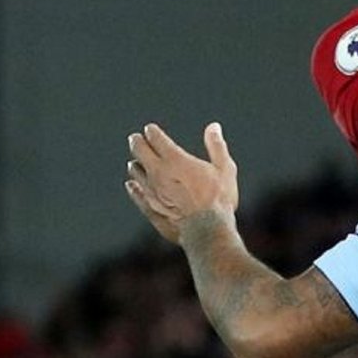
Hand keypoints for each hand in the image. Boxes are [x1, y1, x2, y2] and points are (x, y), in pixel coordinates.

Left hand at [125, 122, 238, 244]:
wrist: (206, 230)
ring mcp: (150, 191)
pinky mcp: (149, 208)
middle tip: (135, 138)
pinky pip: (136, 194)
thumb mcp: (225, 168)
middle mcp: (157, 173)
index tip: (150, 129)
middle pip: (139, 151)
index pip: (155, 138)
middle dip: (137, 142)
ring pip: (135, 172)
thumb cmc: (218, 198)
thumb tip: (213, 127)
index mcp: (175, 159)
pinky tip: (132, 185)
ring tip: (135, 161)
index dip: (152, 131)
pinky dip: (133, 187)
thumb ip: (216, 146)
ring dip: (136, 164)